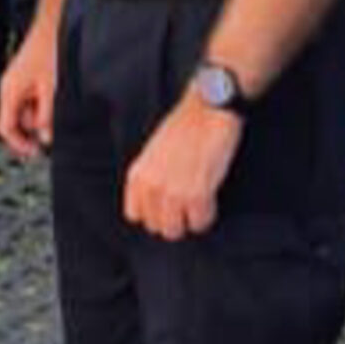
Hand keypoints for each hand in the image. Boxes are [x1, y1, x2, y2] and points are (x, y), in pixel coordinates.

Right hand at [0, 26, 57, 158]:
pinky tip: (49, 98)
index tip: (32, 152)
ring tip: (52, 106)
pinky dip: (38, 106)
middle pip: (14, 122)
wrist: (49, 31)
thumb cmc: (48, 54)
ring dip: (37, 117)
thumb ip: (46, 116)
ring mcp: (14, 84)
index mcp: (10, 92)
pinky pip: (27, 102)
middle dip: (30, 130)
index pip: (5, 127)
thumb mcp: (51, 90)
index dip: (18, 143)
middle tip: (46, 140)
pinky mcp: (22, 81)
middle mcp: (8, 89)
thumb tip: (45, 137)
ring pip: (22, 112)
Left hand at [122, 95, 245, 240]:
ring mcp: (173, 192)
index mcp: (138, 175)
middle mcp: (151, 186)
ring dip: (189, 221)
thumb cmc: (184, 128)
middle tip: (186, 205)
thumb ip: (150, 177)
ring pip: (176, 231)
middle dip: (174, 219)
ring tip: (197, 204)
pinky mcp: (197, 194)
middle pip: (156, 227)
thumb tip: (155, 202)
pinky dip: (207, 216)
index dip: (153, 213)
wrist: (207, 112)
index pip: (135, 215)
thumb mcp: (154, 152)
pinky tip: (210, 199)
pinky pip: (200, 223)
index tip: (166, 207)